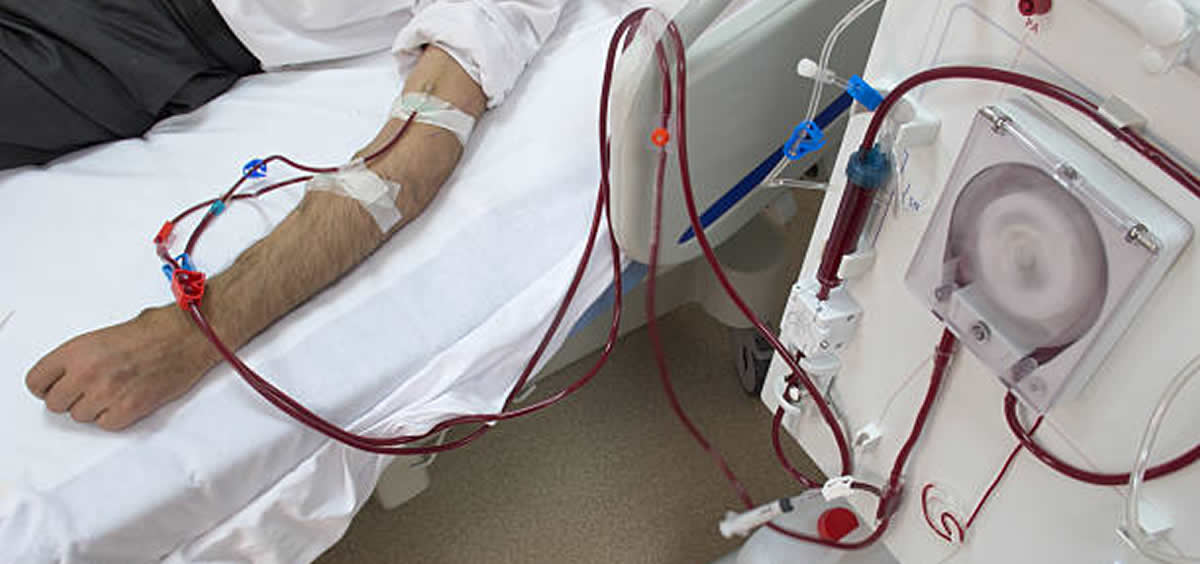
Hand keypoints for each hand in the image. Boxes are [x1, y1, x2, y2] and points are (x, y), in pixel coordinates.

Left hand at [25, 306, 219, 429]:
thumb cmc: (156, 330)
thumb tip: (70, 376)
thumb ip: (81, 357)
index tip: (57, 386)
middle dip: (71, 398)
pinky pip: (106, 424)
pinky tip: (127, 399)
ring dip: (94, 407)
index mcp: (77, 351)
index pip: (37, 382)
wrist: (190, 336)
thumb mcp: (105, 334)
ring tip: (115, 390)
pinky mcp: (130, 409)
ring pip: (81, 416)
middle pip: (56, 404)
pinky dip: (114, 416)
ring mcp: (108, 393)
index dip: (48, 385)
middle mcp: (87, 373)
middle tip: (90, 389)